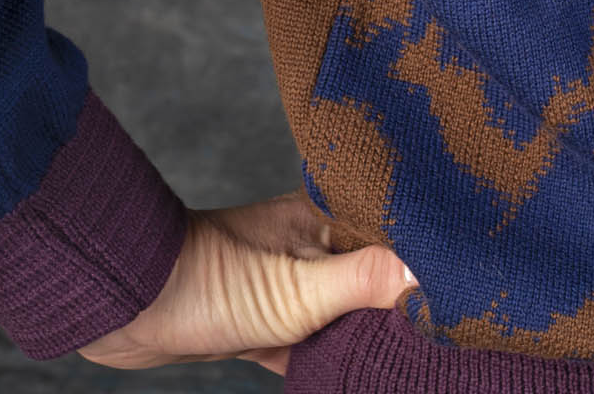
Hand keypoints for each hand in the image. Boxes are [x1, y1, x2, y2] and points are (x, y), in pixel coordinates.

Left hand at [76, 187, 415, 375]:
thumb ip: (362, 282)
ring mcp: (286, 282)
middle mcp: (312, 244)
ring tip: (410, 357)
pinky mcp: (264, 319)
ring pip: (344, 314)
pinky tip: (354, 376)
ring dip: (366, 337)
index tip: (466, 292)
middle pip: (375, 278)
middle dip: (404, 307)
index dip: (430, 264)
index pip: (395, 235)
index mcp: (326, 218)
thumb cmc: (208, 282)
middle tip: (444, 335)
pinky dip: (330, 359)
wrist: (127, 305)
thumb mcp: (296, 290)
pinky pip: (313, 342)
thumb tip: (426, 277)